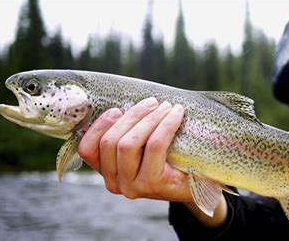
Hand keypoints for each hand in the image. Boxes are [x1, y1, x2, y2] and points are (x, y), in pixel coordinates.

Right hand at [77, 97, 191, 201]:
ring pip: (129, 144)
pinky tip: (176, 114)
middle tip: (152, 101)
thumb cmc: (171, 160)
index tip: (118, 109)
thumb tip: (127, 102)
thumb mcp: (145, 148)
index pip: (88, 149)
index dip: (99, 125)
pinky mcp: (151, 184)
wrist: (200, 184)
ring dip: (148, 118)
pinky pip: (154, 146)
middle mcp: (115, 183)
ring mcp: (131, 187)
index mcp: (107, 172)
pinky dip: (165, 124)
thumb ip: (130, 132)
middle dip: (132, 116)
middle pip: (110, 142)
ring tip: (165, 106)